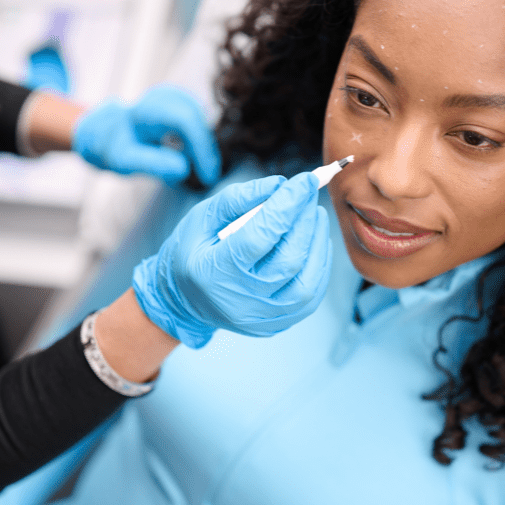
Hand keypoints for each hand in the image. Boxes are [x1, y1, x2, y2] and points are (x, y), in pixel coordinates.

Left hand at [71, 84, 220, 185]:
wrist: (109, 130)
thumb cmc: (117, 147)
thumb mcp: (125, 161)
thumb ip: (152, 164)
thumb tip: (183, 169)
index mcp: (147, 110)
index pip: (185, 121)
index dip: (202, 148)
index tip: (208, 176)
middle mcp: (163, 96)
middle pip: (198, 118)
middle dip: (207, 150)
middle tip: (208, 177)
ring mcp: (175, 95)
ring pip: (203, 117)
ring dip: (206, 146)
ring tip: (201, 169)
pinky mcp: (183, 101)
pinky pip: (201, 119)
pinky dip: (202, 140)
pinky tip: (196, 157)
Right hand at [132, 172, 331, 346]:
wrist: (184, 301)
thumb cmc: (191, 254)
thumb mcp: (201, 218)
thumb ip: (238, 199)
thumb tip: (280, 185)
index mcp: (214, 273)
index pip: (259, 236)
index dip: (286, 206)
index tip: (304, 181)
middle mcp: (240, 301)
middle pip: (288, 258)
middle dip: (305, 219)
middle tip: (310, 192)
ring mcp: (262, 318)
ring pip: (306, 281)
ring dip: (318, 241)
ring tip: (316, 213)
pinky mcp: (278, 324)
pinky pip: (311, 295)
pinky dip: (320, 264)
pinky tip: (316, 240)